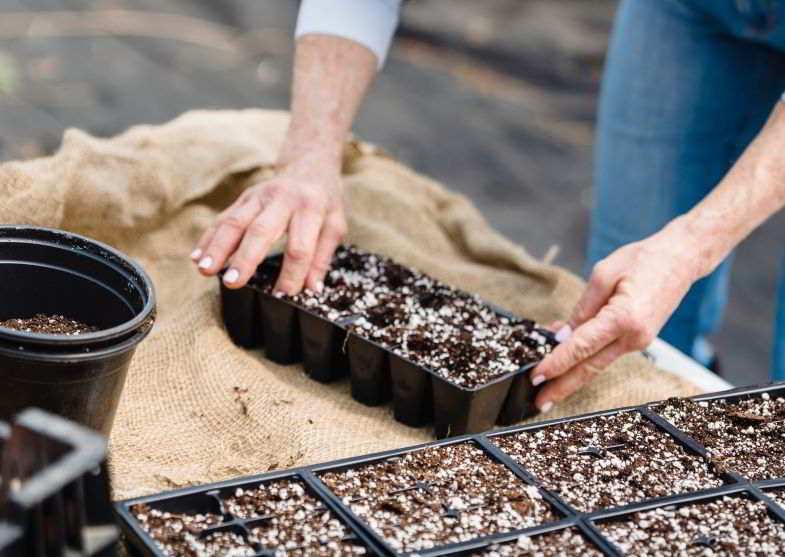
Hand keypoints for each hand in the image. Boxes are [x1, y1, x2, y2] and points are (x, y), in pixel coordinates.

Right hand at [192, 156, 346, 293]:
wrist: (309, 166)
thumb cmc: (324, 202)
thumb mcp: (335, 226)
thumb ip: (322, 257)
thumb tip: (312, 290)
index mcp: (310, 208)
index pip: (300, 246)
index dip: (292, 272)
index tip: (283, 294)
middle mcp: (282, 200)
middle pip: (261, 230)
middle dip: (245, 258)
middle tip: (233, 281)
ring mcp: (259, 197)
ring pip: (235, 221)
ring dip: (218, 247)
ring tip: (205, 270)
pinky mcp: (243, 198)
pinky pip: (223, 218)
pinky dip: (209, 238)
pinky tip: (197, 256)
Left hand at [531, 221, 700, 411]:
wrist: (681, 259)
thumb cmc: (644, 259)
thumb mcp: (604, 274)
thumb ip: (582, 308)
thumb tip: (563, 335)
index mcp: (624, 318)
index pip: (581, 347)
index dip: (556, 363)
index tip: (537, 376)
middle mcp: (634, 337)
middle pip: (590, 368)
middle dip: (562, 387)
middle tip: (539, 401)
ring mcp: (638, 341)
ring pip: (597, 364)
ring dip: (571, 376)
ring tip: (547, 387)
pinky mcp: (639, 339)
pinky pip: (606, 352)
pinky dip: (585, 358)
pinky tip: (566, 360)